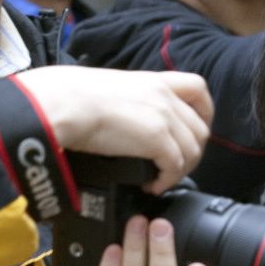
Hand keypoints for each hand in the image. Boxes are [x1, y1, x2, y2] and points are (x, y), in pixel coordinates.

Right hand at [13, 67, 213, 193]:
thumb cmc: (70, 97)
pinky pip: (176, 165)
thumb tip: (127, 123)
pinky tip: (151, 185)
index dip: (204, 114)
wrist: (60, 103)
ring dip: (180, 170)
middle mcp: (164, 95)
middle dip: (191, 153)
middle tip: (171, 168)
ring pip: (193, 149)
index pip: (198, 89)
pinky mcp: (156, 137)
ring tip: (160, 180)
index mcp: (154, 80)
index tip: (193, 132)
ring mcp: (163, 115)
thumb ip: (130, 102)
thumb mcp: (110, 90)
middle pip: (200, 128)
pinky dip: (167, 180)